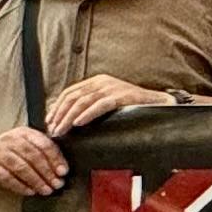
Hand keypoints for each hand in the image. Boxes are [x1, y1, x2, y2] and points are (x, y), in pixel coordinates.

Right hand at [0, 127, 68, 195]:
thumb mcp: (24, 149)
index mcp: (23, 132)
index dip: (55, 158)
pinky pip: (5, 177)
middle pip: (33, 156)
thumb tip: (62, 171)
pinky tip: (30, 192)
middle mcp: (9, 138)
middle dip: (47, 172)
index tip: (63, 172)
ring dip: (36, 180)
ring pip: (20, 167)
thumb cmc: (9, 156)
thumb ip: (42, 154)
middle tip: (57, 184)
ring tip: (46, 190)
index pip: (43, 143)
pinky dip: (20, 185)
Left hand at [42, 73, 157, 132]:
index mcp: (97, 81)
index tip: (50, 121)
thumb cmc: (133, 108)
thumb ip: (91, 105)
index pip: (69, 92)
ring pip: (83, 102)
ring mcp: (112, 87)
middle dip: (60, 114)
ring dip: (69, 117)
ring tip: (62, 130)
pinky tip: (78, 123)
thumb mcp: (109, 102)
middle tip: (53, 130)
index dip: (57, 107)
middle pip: (73, 97)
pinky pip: (100, 105)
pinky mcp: (122, 96)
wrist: (160, 104)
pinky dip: (87, 114)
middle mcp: (102, 81)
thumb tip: (68, 118)